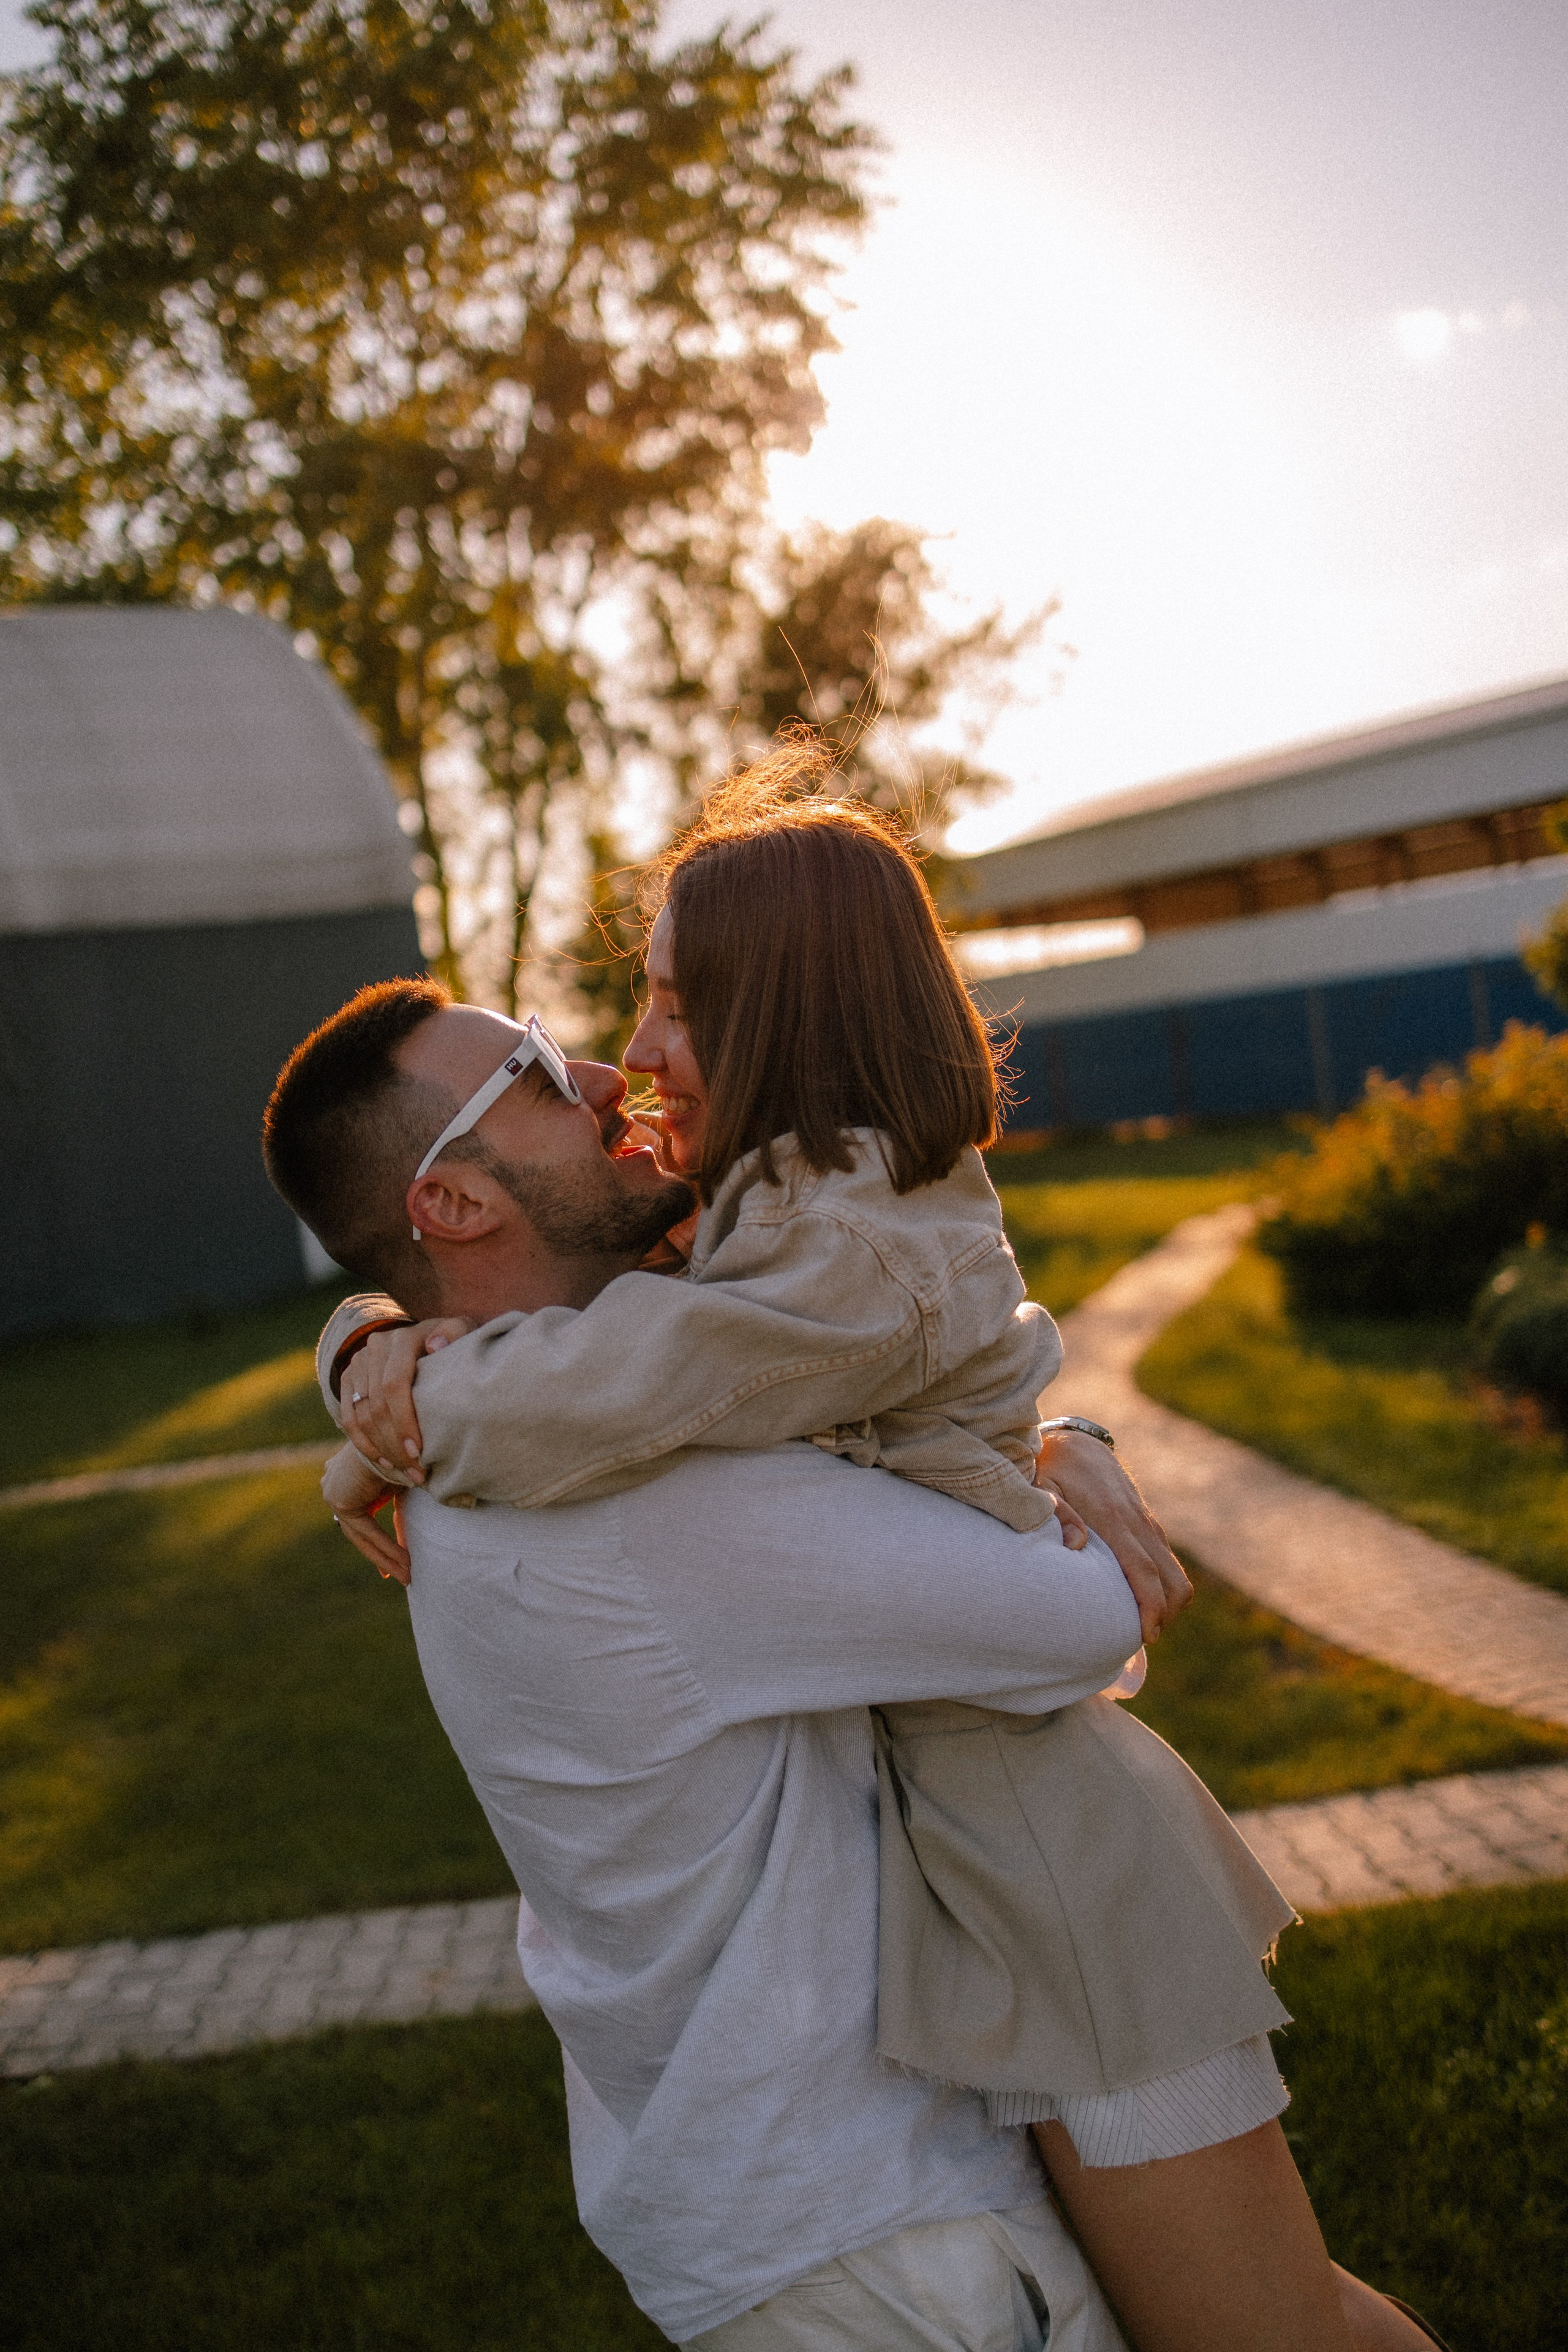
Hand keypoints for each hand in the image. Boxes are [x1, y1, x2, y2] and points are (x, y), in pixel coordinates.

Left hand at [322, 1443, 411, 1584]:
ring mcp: (333, 1492)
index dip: (377, 1541)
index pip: (359, 1516)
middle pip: (359, 1530)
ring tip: (407, 1575)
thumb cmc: (404, 1449)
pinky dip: (386, 1548)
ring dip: (387, 1557)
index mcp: (343, 1475)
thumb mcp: (400, 1478)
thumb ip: (396, 1498)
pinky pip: (366, 1532)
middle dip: (380, 1554)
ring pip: (362, 1536)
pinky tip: (404, 1563)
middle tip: (398, 1574)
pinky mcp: (339, 1501)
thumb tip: (410, 1517)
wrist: (397, 1435)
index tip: (390, 1562)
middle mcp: (333, 1482)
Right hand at [340, 1317, 473, 1480]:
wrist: (424, 1339)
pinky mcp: (348, 1377)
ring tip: (406, 1473)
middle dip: (396, 1445)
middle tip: (417, 1473)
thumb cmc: (452, 1344)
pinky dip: (365, 1445)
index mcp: (403, 1338)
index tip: (420, 1452)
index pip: (394, 1385)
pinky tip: (385, 1463)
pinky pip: (349, 1419)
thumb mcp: (461, 1332)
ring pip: (361, 1416)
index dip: (404, 1422)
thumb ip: (455, 1333)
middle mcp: (375, 1347)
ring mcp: (358, 1362)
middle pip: (376, 1405)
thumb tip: (435, 1345)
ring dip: (382, 1450)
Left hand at [1038, 1429, 1191, 1644]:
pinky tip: (1140, 1601)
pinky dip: (1164, 1587)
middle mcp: (1137, 1522)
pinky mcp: (1147, 1523)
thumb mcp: (1042, 1487)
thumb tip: (1076, 1544)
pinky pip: (1167, 1562)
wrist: (1074, 1442)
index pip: (1144, 1570)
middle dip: (1166, 1614)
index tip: (1146, 1635)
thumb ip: (1057, 1514)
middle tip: (1141, 1638)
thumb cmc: (1051, 1470)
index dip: (1151, 1606)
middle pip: (1172, 1579)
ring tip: (1141, 1625)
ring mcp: (1146, 1522)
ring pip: (1176, 1573)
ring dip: (1168, 1603)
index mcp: (1113, 1518)